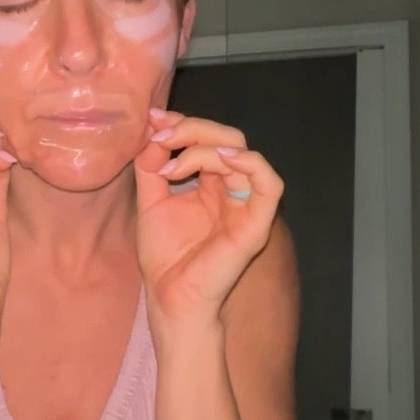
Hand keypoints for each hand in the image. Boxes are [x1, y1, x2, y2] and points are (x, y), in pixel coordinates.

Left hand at [135, 107, 282, 328]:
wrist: (171, 299)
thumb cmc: (165, 258)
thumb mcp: (150, 201)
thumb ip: (151, 165)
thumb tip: (152, 129)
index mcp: (211, 184)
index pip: (207, 139)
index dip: (182, 123)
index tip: (152, 120)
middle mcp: (232, 190)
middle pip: (227, 138)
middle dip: (192, 128)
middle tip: (161, 136)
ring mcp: (246, 205)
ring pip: (242, 152)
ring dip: (204, 147)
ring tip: (172, 164)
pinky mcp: (257, 223)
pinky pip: (270, 184)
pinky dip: (249, 163)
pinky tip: (218, 160)